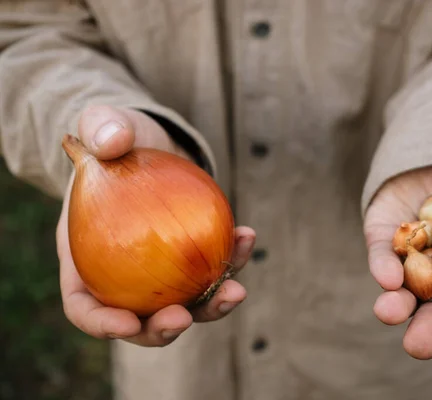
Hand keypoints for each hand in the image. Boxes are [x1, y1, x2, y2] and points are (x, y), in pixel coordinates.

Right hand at [56, 105, 255, 346]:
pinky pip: (215, 265)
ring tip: (237, 290)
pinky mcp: (194, 254)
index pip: (85, 306)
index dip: (102, 323)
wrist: (150, 142)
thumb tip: (114, 139)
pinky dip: (233, 258)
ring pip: (186, 302)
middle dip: (161, 330)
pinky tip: (247, 235)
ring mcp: (163, 269)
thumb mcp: (104, 125)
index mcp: (86, 259)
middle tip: (184, 318)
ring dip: (212, 305)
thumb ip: (100, 128)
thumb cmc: (118, 138)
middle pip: (140, 319)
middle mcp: (125, 273)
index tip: (126, 323)